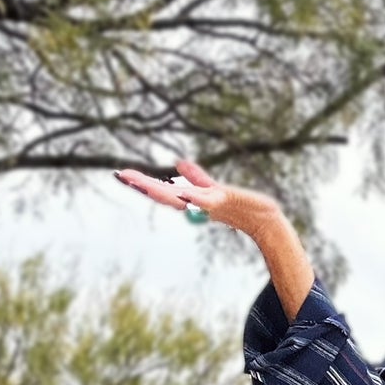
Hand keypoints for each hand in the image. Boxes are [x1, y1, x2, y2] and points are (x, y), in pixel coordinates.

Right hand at [112, 156, 276, 233]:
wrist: (263, 220)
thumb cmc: (241, 207)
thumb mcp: (214, 188)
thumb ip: (196, 177)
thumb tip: (179, 164)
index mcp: (191, 200)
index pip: (161, 190)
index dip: (142, 183)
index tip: (121, 175)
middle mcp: (195, 204)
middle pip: (163, 194)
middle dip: (142, 185)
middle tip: (121, 175)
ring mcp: (207, 204)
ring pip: (178, 197)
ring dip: (158, 190)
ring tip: (138, 181)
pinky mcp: (222, 201)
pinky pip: (202, 197)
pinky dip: (191, 195)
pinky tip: (180, 191)